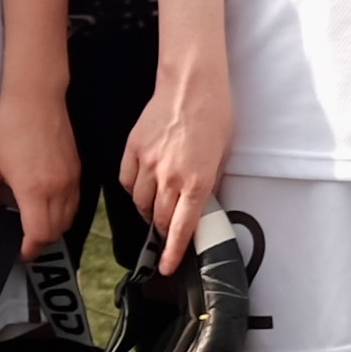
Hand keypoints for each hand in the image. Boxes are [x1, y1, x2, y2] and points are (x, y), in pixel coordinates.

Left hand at [0, 84, 79, 258]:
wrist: (36, 99)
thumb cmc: (9, 128)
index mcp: (34, 190)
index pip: (39, 234)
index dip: (29, 249)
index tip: (19, 251)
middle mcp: (57, 189)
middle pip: (56, 231)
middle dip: (40, 241)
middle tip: (23, 239)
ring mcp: (71, 180)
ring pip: (68, 218)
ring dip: (53, 227)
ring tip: (35, 223)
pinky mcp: (77, 170)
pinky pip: (75, 202)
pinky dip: (63, 212)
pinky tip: (48, 204)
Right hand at [123, 74, 231, 247]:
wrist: (191, 84)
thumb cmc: (214, 115)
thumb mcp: (224, 154)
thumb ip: (211, 183)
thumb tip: (203, 205)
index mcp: (197, 182)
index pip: (182, 229)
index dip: (173, 253)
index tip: (166, 267)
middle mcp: (170, 177)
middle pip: (160, 219)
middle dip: (163, 231)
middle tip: (167, 231)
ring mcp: (148, 164)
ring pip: (140, 203)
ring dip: (149, 211)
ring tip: (157, 207)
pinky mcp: (132, 150)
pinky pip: (126, 181)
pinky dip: (133, 190)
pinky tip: (142, 187)